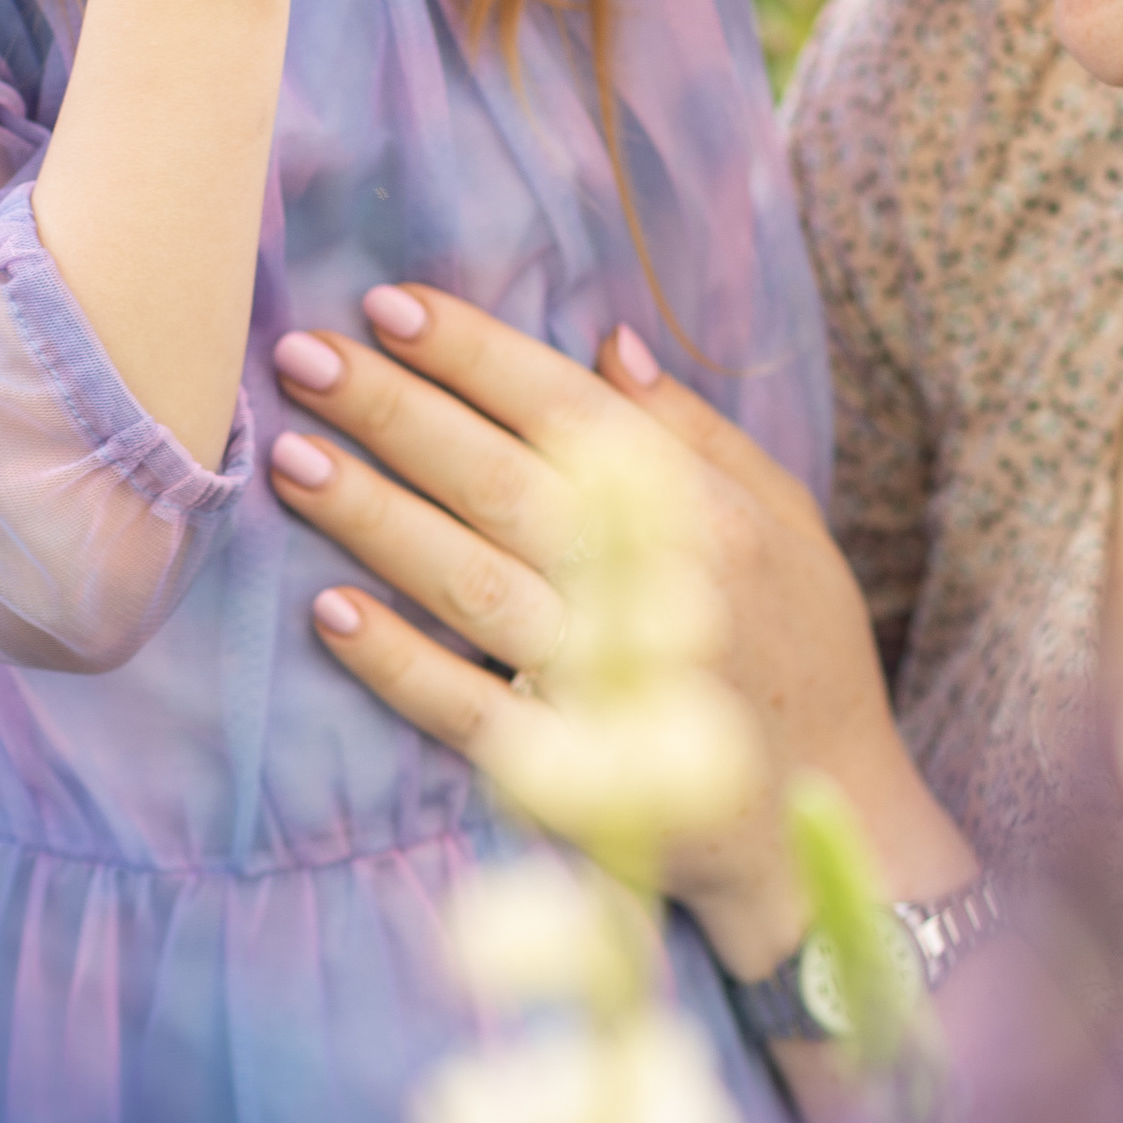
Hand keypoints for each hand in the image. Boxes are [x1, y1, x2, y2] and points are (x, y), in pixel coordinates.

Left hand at [268, 290, 974, 972]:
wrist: (829, 818)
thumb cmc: (805, 651)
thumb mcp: (788, 519)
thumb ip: (694, 432)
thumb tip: (607, 341)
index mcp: (712, 513)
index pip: (570, 412)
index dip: (477, 356)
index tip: (389, 304)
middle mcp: (658, 588)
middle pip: (501, 483)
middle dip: (396, 412)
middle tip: (302, 355)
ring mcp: (608, 683)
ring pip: (470, 584)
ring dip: (376, 518)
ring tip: (293, 458)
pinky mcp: (570, 774)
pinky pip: (466, 712)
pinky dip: (397, 663)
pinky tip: (327, 611)